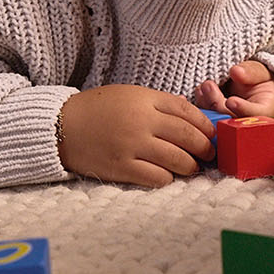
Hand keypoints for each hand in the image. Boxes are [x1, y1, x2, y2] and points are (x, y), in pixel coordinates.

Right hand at [57, 85, 214, 186]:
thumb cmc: (97, 109)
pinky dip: (167, 178)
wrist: (61, 127)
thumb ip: (159, 104)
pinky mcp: (122, 168)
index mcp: (145, 100)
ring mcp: (132, 146)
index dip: (205, 124)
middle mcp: (142, 121)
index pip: (187, 111)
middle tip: (209, 154)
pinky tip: (167, 176)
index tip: (213, 133)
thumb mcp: (129, 95)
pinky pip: (157, 177)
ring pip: (177, 160)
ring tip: (192, 167)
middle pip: (188, 136)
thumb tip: (192, 117)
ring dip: (190, 166)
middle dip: (205, 147)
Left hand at [191, 59, 273, 117]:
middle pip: (232, 119)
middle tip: (209, 85)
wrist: (250, 85)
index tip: (231, 100)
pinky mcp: (216, 119)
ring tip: (203, 86)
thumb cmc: (259, 80)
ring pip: (217, 120)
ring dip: (207, 104)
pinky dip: (202, 105)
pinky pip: (207, 117)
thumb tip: (236, 71)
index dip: (242, 109)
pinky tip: (199, 92)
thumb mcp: (260, 72)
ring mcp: (230, 122)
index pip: (256, 114)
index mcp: (263, 111)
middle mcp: (247, 121)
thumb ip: (251, 72)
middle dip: (218, 104)